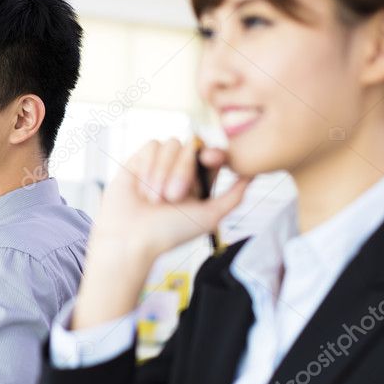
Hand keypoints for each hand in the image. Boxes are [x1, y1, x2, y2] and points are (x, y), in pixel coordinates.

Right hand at [71, 138, 249, 329]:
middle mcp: (180, 170)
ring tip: (154, 199)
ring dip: (163, 172)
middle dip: (184, 171)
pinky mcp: (139, 159)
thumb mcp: (210, 217)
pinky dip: (149, 165)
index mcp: (200, 182)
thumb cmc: (169, 234)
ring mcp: (159, 163)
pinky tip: (142, 188)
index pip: (213, 154)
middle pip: (193, 147)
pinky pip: (152, 145)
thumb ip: (234, 196)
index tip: (212, 159)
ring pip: (172, 144)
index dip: (215, 152)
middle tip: (173, 197)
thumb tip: (253, 175)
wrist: (131, 239)